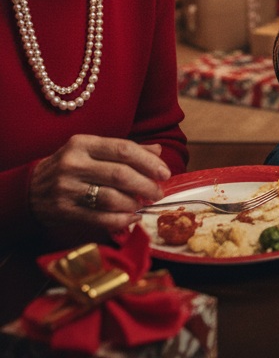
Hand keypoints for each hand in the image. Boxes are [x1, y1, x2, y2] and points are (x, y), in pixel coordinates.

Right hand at [29, 135, 170, 237]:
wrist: (29, 189)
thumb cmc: (69, 166)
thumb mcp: (91, 150)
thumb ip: (123, 150)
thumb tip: (157, 151)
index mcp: (83, 143)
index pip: (124, 149)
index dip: (148, 162)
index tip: (165, 173)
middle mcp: (74, 164)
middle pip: (120, 174)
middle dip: (145, 185)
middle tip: (158, 192)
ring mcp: (67, 188)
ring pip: (110, 197)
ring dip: (133, 203)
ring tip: (144, 204)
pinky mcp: (63, 211)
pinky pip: (98, 218)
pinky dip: (119, 220)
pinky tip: (131, 218)